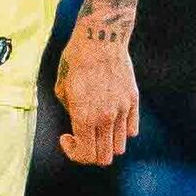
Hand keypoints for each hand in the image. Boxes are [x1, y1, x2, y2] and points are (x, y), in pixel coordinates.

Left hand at [56, 21, 138, 164]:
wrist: (101, 37)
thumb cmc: (76, 59)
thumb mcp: (62, 87)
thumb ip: (71, 112)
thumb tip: (78, 124)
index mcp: (84, 116)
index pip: (85, 155)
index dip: (74, 153)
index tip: (68, 137)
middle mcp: (105, 118)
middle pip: (103, 158)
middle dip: (90, 153)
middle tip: (81, 137)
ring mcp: (122, 110)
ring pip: (119, 147)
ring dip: (106, 144)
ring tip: (97, 128)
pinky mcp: (133, 100)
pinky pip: (131, 130)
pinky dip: (121, 132)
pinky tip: (111, 117)